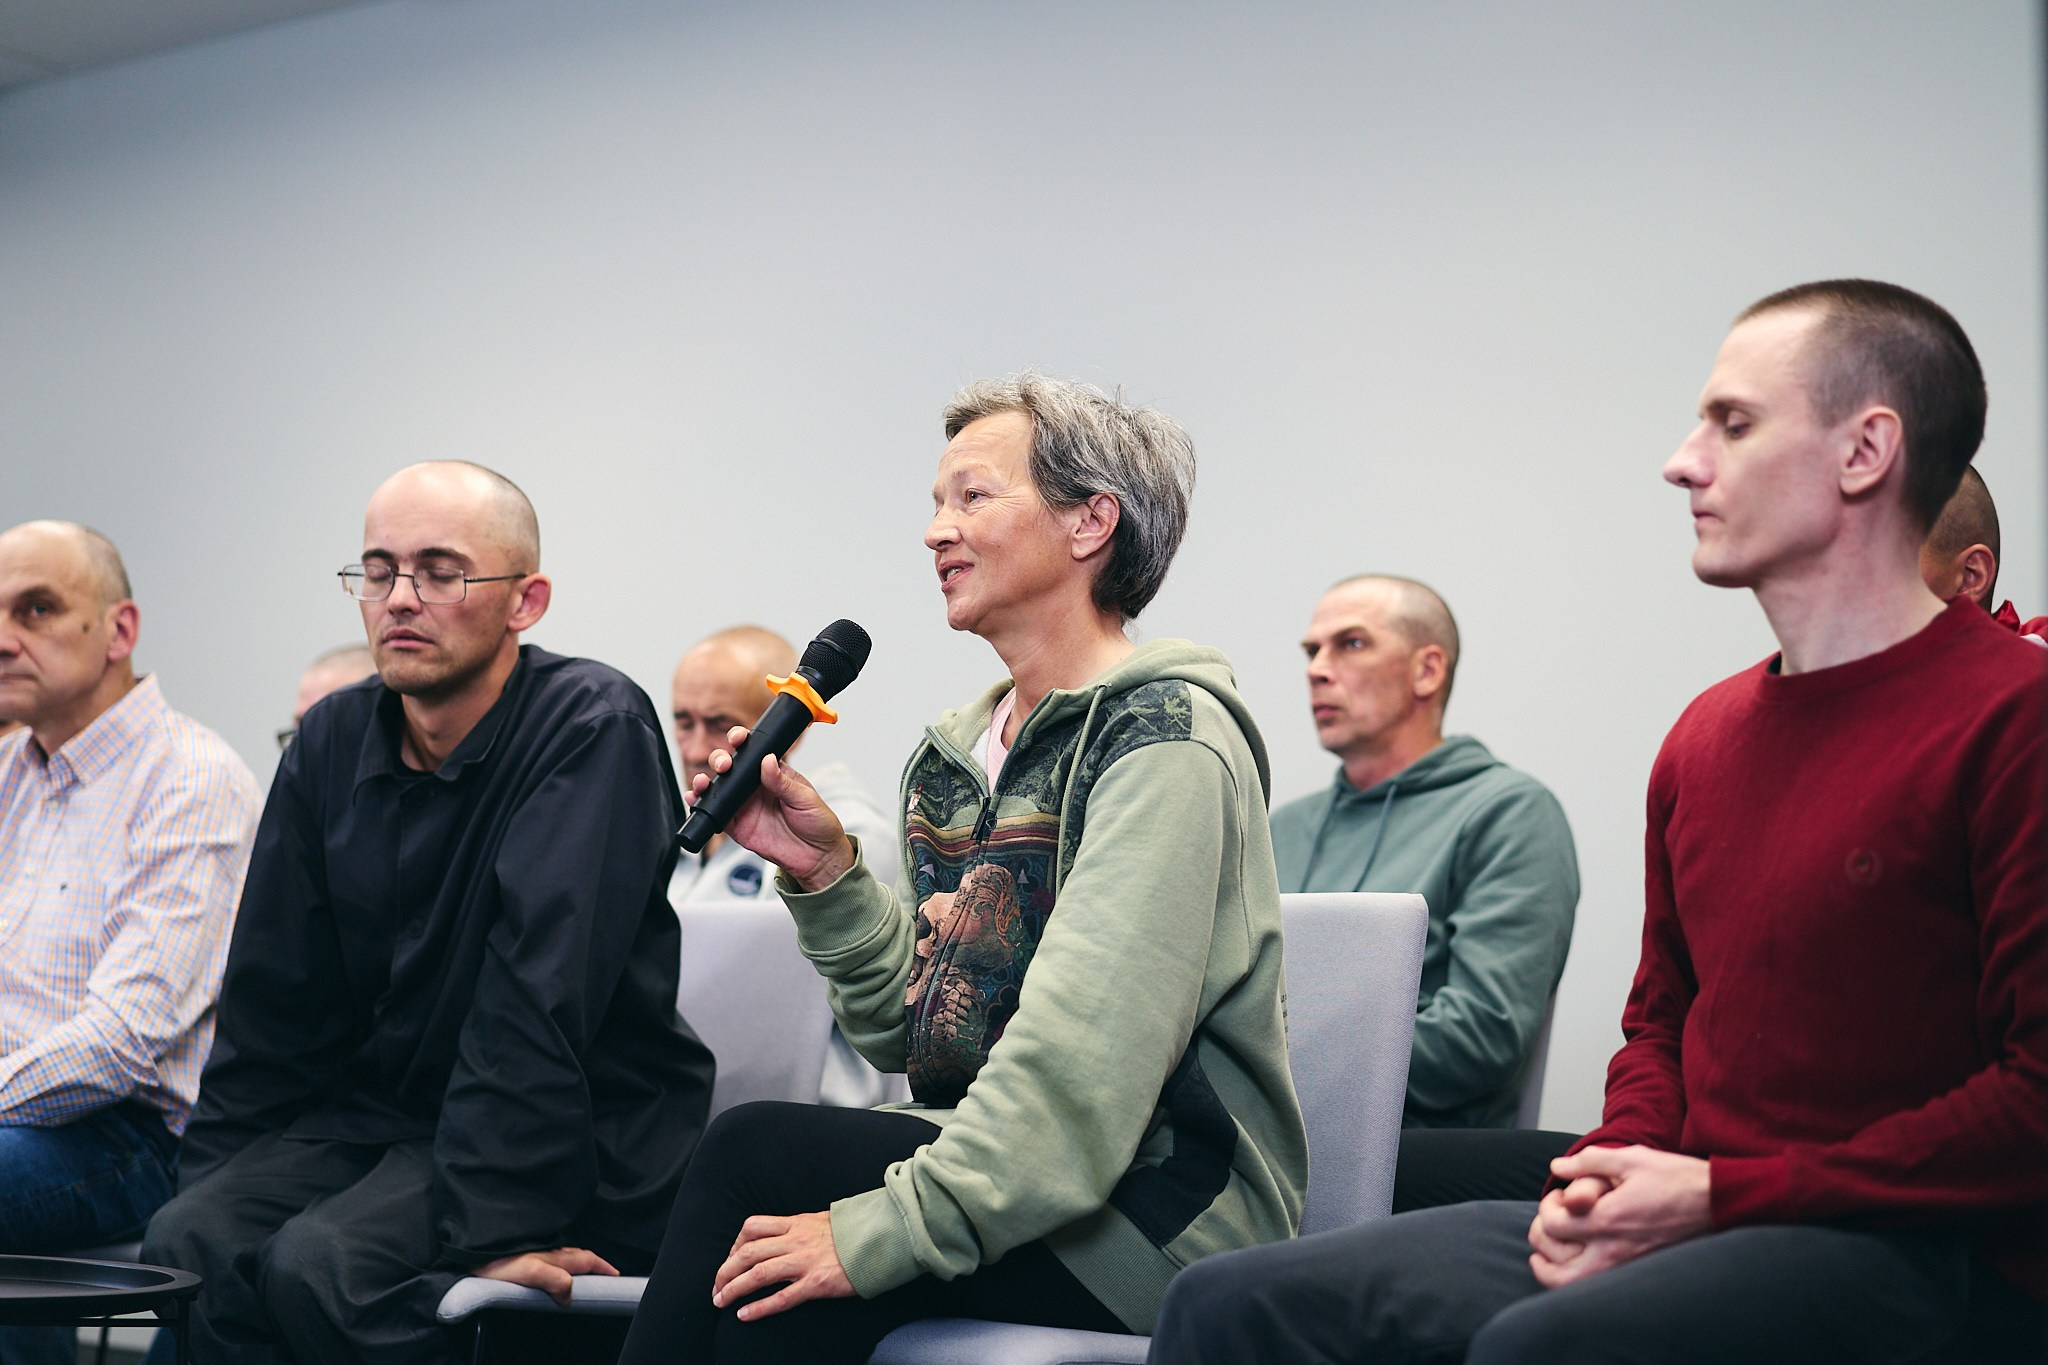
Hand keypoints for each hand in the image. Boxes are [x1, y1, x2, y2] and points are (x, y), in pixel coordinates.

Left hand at [474, 1247, 618, 1306]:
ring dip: (579, 1264)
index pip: (587, 1260)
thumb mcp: (528, 1273)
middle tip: (606, 1276)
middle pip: (580, 1257)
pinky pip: (552, 1261)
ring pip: (566, 1258)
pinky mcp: (526, 1256)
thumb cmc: (497, 1264)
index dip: (603, 1267)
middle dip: (596, 1264)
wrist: (472, 1253)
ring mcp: (538, 1253)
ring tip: (585, 1275)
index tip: (616, 1275)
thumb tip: (571, 1294)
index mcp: (555, 1256)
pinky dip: (562, 1266)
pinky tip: (554, 1272)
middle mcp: (550, 1252)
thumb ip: (553, 1280)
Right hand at [691, 727, 853, 889]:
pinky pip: (714, 814)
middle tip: (724, 765)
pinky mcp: (737, 826)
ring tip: (702, 782)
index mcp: (774, 773)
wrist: (817, 857)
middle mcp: (755, 787)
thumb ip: (783, 782)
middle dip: (720, 760)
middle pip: (730, 767)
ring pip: (717, 788)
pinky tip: (694, 799)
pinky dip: (701, 806)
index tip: (737, 738)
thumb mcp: (805, 798)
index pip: (753, 751)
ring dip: (705, 781)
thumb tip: (767, 760)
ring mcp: (744, 806)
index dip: (741, 741)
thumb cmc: (817, 823)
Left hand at [710, 1211, 853, 1321]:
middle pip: (748, 1252)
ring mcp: (805, 1262)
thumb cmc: (854, 1232)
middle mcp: (796, 1240)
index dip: (734, 1245)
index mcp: (796, 1223)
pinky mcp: (817, 1283)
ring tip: (721, 1301)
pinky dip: (759, 1308)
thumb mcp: (822, 1220)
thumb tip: (783, 1234)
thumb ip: (800, 1227)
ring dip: (734, 1289)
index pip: (752, 1227)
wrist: (882, 1239)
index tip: (730, 1259)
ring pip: (758, 1274)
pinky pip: (782, 1297)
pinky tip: (744, 1315)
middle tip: (716, 1287)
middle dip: (725, 1271)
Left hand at [1525, 1146, 1710, 1288]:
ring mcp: (1627, 1266)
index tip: (1557, 1197)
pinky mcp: (1639, 1272)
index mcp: (1607, 1219)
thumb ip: (1589, 1162)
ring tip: (1546, 1257)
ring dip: (1553, 1272)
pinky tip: (1576, 1263)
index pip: (1553, 1226)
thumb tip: (1557, 1167)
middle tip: (1546, 1226)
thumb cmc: (1677, 1179)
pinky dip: (1577, 1281)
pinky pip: (1597, 1287)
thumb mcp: (1631, 1159)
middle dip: (1541, 1244)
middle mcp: (1614, 1250)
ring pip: (1575, 1287)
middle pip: (1556, 1266)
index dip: (1545, 1210)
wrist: (1719, 1203)